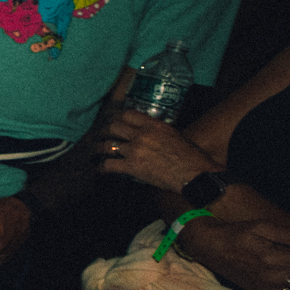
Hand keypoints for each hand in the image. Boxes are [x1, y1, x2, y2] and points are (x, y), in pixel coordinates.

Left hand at [95, 109, 222, 193]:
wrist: (195, 175)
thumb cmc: (191, 157)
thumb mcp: (175, 135)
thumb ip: (159, 131)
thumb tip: (150, 133)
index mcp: (154, 125)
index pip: (128, 114)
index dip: (118, 117)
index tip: (114, 121)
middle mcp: (142, 134)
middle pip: (113, 126)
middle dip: (105, 130)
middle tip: (101, 135)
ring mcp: (135, 150)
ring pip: (107, 145)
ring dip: (98, 148)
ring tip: (95, 151)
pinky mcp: (132, 167)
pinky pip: (109, 165)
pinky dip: (101, 167)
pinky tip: (98, 169)